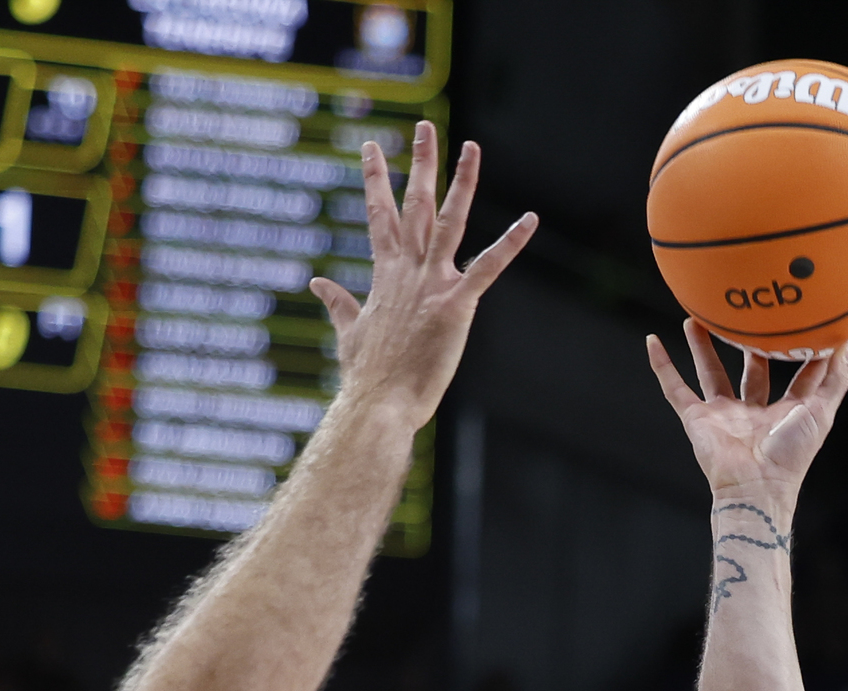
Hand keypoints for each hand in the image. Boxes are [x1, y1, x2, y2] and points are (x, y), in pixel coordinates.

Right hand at [311, 125, 534, 432]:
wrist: (378, 407)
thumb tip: (317, 282)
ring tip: (470, 147)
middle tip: (424, 126)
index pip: (379, 216)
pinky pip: (488, 267)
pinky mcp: (457, 305)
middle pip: (413, 205)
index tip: (371, 146)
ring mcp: (432, 285)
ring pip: (448, 222)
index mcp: (385, 275)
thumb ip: (338, 303)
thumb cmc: (366, 378)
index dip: (375, 179)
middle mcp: (407, 271)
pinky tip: (530, 219)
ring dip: (461, 183)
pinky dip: (511, 242)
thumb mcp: (348, 332)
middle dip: (419, 164)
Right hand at [644, 321, 847, 505]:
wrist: (756, 486)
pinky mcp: (696, 419)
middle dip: (748, 344)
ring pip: (710, 372)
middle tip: (747, 313)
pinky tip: (652, 342)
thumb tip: (846, 345)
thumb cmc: (791, 455)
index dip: (799, 350)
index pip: (795, 374)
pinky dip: (662, 367)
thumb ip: (835, 380)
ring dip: (702, 347)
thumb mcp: (821, 412)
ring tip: (697, 317)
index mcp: (784, 410)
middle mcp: (752, 411)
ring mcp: (722, 414)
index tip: (803, 320)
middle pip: (749, 369)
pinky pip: (675, 389)